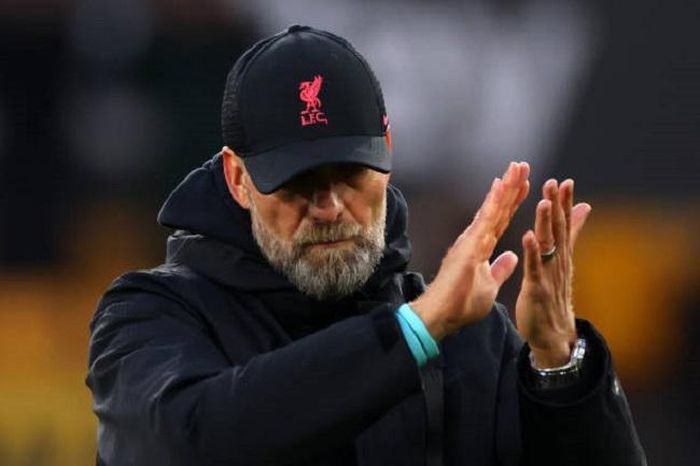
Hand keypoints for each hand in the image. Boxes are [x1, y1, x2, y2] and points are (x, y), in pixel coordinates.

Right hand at [411, 162, 529, 339]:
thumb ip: (500, 269)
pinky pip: (486, 218)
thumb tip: (511, 256)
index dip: (512, 202)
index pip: (501, 220)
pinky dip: (494, 201)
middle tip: (522, 165)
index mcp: (481, 248)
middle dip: (510, 187)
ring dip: (505, 187)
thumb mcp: (490, 286)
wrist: (442, 314)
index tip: (523, 185)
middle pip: (497, 209)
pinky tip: (502, 185)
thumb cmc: (461, 304)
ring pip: (492, 208)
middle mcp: (475, 238)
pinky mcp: (469, 244)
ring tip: (517, 167)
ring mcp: (471, 239)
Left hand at [515, 179, 591, 367]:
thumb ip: (570, 236)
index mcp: (560, 256)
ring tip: (544, 202)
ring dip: (546, 224)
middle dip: (557, 206)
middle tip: (555, 183)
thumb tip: (583, 209)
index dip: (564, 203)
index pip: (563, 225)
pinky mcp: (537, 290)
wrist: (553, 335)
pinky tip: (528, 236)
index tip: (564, 181)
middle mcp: (558, 263)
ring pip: (547, 246)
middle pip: (558, 230)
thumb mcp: (563, 264)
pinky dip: (532, 252)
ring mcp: (548, 276)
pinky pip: (534, 268)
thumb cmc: (554, 297)